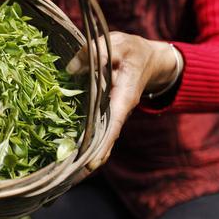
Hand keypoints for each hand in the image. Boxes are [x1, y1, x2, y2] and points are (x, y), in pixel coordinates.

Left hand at [65, 31, 181, 170]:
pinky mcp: (103, 109)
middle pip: (105, 137)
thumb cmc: (133, 51)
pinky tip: (70, 151)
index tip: (92, 163)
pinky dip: (86, 139)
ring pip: (100, 135)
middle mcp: (118, 109)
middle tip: (73, 175)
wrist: (149, 59)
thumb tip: (70, 69)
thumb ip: (96, 52)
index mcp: (125, 95)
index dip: (103, 143)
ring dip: (87, 151)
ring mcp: (111, 111)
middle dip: (92, 156)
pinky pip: (95, 127)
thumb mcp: (119, 43)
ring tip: (69, 171)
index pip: (114, 123)